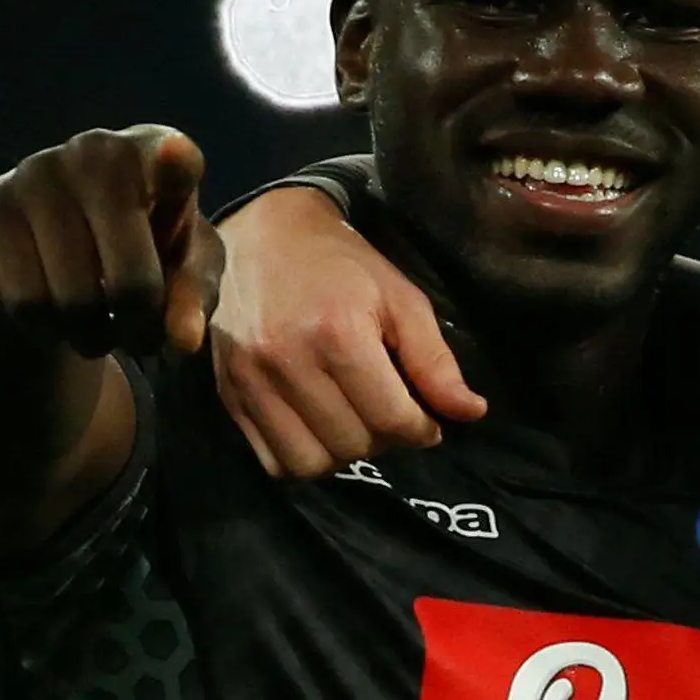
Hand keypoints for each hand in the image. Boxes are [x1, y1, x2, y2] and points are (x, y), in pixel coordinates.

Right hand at [0, 125, 222, 358]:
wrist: (60, 230)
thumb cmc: (149, 243)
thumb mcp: (186, 267)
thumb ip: (195, 297)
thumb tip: (183, 341)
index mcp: (159, 152)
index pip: (175, 159)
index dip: (174, 162)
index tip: (173, 154)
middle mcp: (98, 150)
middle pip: (133, 284)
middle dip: (142, 329)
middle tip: (142, 337)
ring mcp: (38, 173)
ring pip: (76, 302)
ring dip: (95, 338)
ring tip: (104, 328)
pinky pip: (26, 303)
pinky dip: (50, 331)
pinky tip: (60, 319)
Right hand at [210, 186, 486, 478]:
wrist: (261, 235)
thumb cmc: (342, 265)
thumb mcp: (401, 298)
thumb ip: (435, 360)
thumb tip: (471, 412)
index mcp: (338, 332)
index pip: (391, 419)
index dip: (422, 430)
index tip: (428, 420)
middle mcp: (287, 361)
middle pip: (353, 445)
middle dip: (386, 441)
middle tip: (392, 416)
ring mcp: (250, 382)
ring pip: (309, 464)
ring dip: (344, 455)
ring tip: (357, 425)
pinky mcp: (228, 395)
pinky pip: (271, 461)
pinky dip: (303, 458)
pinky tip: (321, 429)